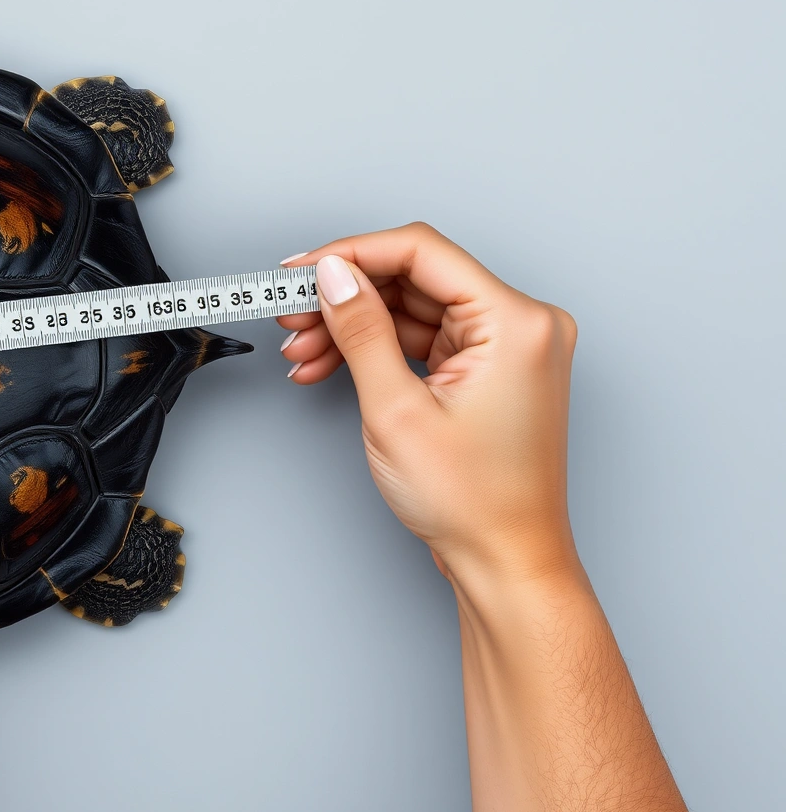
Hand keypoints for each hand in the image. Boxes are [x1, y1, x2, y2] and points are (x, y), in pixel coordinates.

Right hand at [276, 222, 578, 584]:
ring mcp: (508, 346)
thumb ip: (361, 330)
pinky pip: (424, 338)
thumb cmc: (472, 501)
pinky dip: (377, 349)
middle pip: (414, 278)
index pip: (421, 251)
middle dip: (345, 297)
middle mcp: (522, 324)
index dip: (350, 253)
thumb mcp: (396, 409)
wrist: (506, 560)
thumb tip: (332, 275)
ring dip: (352, 326)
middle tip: (289, 315)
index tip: (299, 270)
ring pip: (412, 309)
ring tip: (301, 353)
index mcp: (515, 321)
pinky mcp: (491, 368)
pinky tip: (329, 364)